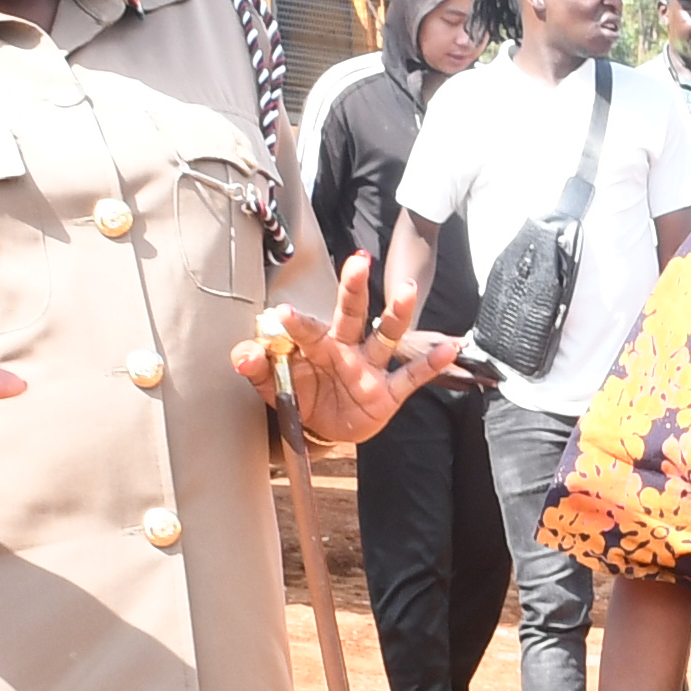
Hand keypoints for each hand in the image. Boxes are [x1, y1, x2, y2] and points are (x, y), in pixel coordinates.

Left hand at [249, 254, 465, 447]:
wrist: (322, 429)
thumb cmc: (300, 395)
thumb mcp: (273, 385)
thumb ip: (257, 367)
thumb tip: (242, 355)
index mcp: (315, 346)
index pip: (307, 329)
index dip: (296, 322)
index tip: (282, 312)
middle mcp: (345, 349)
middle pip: (352, 314)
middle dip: (354, 288)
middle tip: (359, 262)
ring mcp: (369, 368)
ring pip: (386, 336)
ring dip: (398, 314)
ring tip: (408, 290)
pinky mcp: (388, 392)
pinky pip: (411, 376)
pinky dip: (430, 364)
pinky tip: (448, 348)